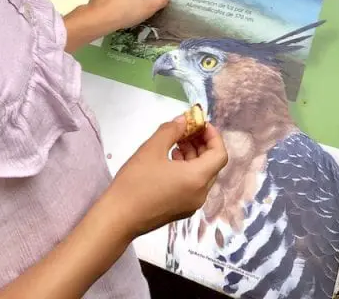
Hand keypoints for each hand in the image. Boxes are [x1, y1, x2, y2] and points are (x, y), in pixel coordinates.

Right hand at [106, 118, 227, 237]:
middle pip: (212, 165)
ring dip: (194, 156)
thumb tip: (184, 120)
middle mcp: (200, 194)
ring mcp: (191, 205)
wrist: (119, 217)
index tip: (199, 123)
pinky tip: (170, 161)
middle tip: (186, 130)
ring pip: (202, 175)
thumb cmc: (136, 181)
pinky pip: (192, 186)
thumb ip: (171, 130)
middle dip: (202, 144)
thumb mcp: (152, 149)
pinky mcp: (181, 210)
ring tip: (176, 143)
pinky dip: (187, 170)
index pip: (219, 154)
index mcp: (198, 179)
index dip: (213, 136)